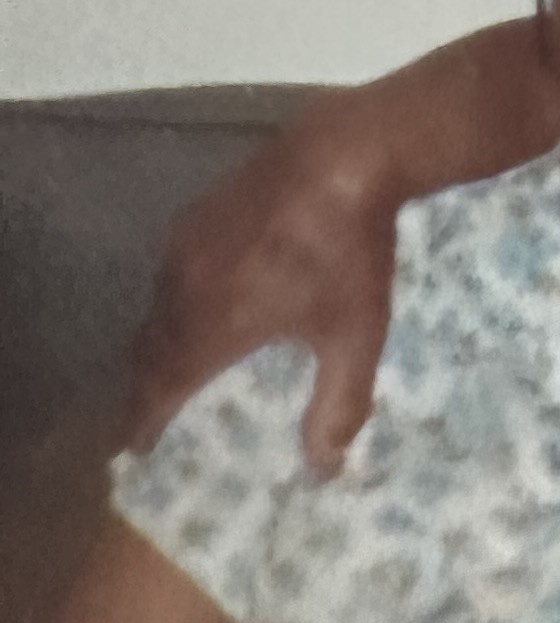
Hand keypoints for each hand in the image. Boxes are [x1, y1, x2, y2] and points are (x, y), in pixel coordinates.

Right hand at [125, 98, 399, 479]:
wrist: (348, 153)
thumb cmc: (352, 251)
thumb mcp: (356, 333)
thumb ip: (339, 403)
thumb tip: (324, 469)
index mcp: (209, 328)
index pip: (156, 390)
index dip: (145, 422)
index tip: (139, 447)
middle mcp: (182, 289)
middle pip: (148, 350)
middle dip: (149, 384)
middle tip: (157, 408)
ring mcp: (186, 244)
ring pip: (157, 306)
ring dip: (162, 336)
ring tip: (180, 357)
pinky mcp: (200, 209)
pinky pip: (172, 267)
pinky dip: (177, 294)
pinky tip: (206, 293)